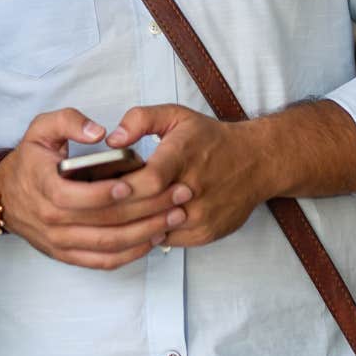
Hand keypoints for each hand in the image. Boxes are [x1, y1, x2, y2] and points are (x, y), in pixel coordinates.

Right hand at [0, 109, 191, 269]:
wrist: (4, 196)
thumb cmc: (30, 160)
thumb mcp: (40, 130)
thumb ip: (68, 121)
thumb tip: (98, 132)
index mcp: (44, 187)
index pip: (78, 196)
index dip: (108, 193)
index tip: (135, 183)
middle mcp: (52, 220)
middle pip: (104, 221)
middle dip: (146, 209)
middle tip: (178, 195)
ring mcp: (60, 242)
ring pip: (109, 245)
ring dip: (146, 233)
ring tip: (175, 217)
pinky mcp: (68, 255)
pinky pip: (103, 261)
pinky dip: (131, 254)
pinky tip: (154, 240)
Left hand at [108, 106, 273, 248]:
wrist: (257, 162)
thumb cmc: (211, 139)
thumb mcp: (176, 115)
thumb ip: (139, 120)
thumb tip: (112, 140)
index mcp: (183, 156)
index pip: (149, 181)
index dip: (123, 188)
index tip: (105, 188)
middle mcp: (195, 189)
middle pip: (147, 210)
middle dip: (118, 210)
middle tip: (98, 206)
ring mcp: (202, 215)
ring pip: (155, 230)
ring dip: (132, 225)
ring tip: (115, 216)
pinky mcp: (206, 233)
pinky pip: (167, 240)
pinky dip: (151, 233)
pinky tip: (142, 222)